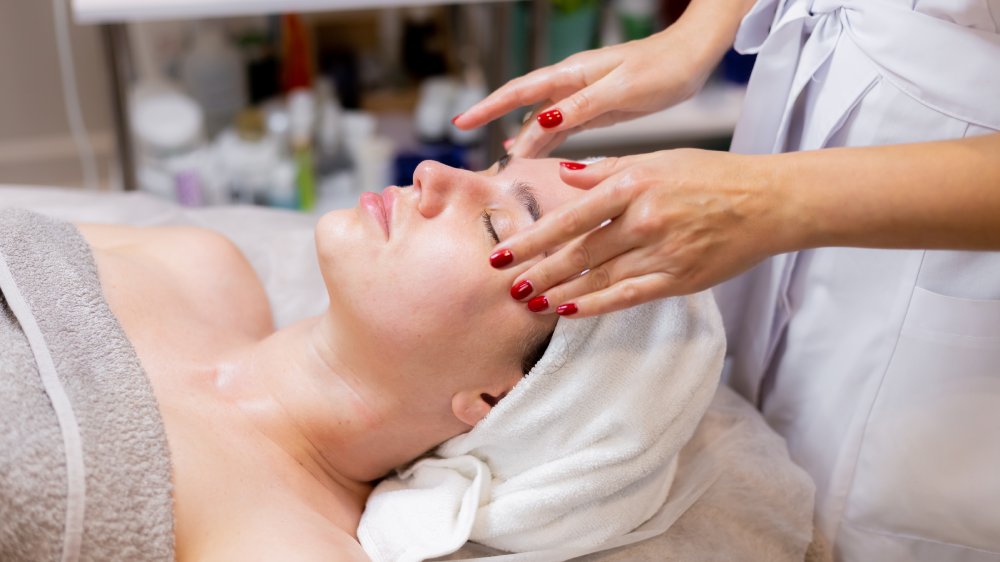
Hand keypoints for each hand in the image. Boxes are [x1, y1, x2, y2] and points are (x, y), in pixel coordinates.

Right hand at [453, 23, 720, 157]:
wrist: (692, 59)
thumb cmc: (661, 69)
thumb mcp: (620, 91)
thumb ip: (579, 107)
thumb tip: (538, 121)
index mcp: (573, 75)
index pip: (520, 92)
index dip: (489, 107)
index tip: (462, 121)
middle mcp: (572, 84)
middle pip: (525, 106)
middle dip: (498, 121)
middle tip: (475, 142)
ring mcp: (584, 96)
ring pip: (544, 119)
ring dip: (524, 137)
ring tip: (506, 158)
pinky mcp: (598, 108)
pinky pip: (563, 126)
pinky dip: (547, 139)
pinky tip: (536, 151)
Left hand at [494, 150, 794, 316]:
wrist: (769, 202)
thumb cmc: (713, 176)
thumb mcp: (658, 159)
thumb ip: (607, 169)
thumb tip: (565, 175)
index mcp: (634, 184)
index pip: (571, 217)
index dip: (534, 239)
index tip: (504, 252)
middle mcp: (644, 219)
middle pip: (578, 252)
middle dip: (538, 271)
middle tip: (507, 284)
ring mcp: (662, 253)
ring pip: (598, 278)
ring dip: (559, 291)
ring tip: (529, 301)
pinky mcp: (679, 280)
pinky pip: (627, 296)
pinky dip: (595, 304)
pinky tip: (568, 310)